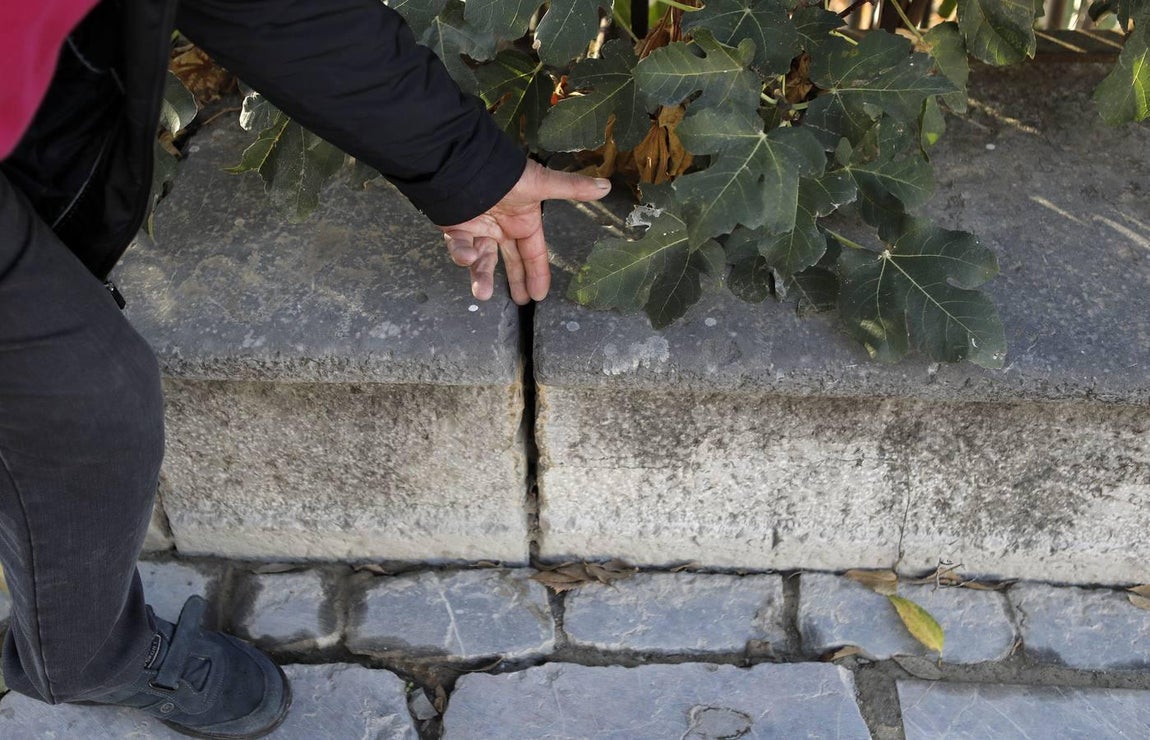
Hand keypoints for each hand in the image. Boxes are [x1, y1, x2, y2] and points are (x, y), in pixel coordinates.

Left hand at [439, 160, 610, 304]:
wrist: (468, 163)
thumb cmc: (507, 175)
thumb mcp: (542, 184)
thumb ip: (571, 188)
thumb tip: (606, 185)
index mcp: (524, 220)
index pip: (534, 253)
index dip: (538, 274)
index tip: (539, 296)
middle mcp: (503, 227)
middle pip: (511, 261)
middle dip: (514, 281)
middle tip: (518, 302)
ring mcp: (480, 228)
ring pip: (483, 260)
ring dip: (482, 276)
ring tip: (483, 293)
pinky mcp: (456, 227)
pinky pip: (459, 247)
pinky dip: (461, 254)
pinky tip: (466, 258)